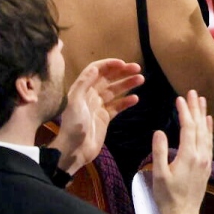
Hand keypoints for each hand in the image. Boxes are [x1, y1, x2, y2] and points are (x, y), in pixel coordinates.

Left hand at [50, 59, 142, 174]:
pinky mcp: (105, 118)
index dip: (109, 65)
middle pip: (108, 79)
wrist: (74, 150)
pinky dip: (126, 102)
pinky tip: (136, 99)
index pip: (97, 70)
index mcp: (82, 89)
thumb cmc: (73, 125)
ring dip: (127, 84)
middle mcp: (91, 95)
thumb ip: (83, 84)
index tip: (123, 63)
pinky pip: (117, 106)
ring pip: (115, 91)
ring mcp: (99, 106)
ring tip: (141, 79)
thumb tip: (95, 68)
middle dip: (122, 72)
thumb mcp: (75, 103)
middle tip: (138, 68)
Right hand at [152, 90, 213, 213]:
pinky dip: (208, 130)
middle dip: (196, 108)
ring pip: (206, 133)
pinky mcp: (207, 166)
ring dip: (203, 116)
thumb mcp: (158, 174)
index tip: (180, 98)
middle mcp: (201, 155)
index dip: (184, 111)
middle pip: (200, 126)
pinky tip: (208, 123)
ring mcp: (206, 160)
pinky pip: (209, 142)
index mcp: (189, 155)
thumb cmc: (168, 196)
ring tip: (202, 101)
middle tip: (193, 92)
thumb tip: (159, 132)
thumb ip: (159, 151)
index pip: (188, 127)